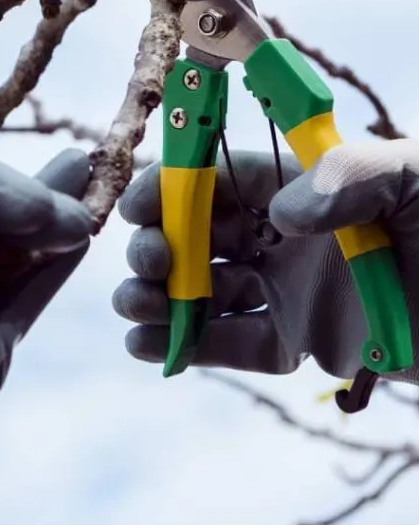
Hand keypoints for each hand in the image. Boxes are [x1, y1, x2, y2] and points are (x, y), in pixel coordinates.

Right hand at [112, 142, 418, 381]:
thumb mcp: (416, 178)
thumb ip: (349, 176)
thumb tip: (278, 214)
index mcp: (304, 187)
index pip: (219, 179)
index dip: (171, 189)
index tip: (138, 207)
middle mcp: (287, 236)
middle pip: (200, 236)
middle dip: (159, 247)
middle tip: (151, 264)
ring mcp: (293, 290)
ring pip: (207, 291)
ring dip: (161, 298)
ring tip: (134, 307)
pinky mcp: (305, 343)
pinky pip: (237, 345)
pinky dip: (190, 348)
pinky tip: (149, 347)